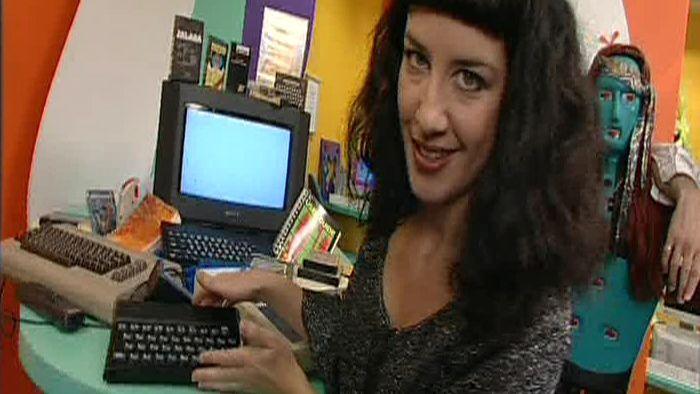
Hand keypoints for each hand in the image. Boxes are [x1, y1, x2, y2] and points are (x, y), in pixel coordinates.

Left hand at [192, 321, 312, 392]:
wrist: (292, 386)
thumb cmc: (286, 364)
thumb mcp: (276, 341)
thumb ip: (258, 332)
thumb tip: (243, 324)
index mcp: (250, 358)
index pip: (226, 357)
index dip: (212, 357)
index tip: (201, 356)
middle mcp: (244, 372)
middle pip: (220, 374)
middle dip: (205, 374)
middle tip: (193, 374)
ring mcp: (246, 383)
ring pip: (223, 383)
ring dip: (210, 383)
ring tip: (199, 382)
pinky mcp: (249, 389)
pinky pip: (231, 390)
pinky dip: (221, 389)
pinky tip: (216, 389)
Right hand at [193, 270, 274, 306]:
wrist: (263, 286)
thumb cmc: (244, 285)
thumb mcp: (221, 284)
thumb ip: (208, 281)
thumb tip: (197, 274)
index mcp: (219, 277)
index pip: (204, 285)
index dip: (199, 295)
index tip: (195, 305)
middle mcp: (227, 280)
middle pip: (213, 290)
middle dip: (207, 300)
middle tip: (204, 310)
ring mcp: (235, 286)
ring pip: (222, 295)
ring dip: (216, 302)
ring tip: (213, 311)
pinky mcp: (243, 292)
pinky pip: (231, 298)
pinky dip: (226, 303)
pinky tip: (227, 308)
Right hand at [661, 188, 699, 302]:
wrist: (691, 201)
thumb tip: (699, 268)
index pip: (696, 273)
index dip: (690, 286)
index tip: (686, 296)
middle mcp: (690, 247)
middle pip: (685, 272)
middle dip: (681, 287)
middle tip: (678, 298)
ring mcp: (679, 243)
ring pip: (674, 265)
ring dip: (672, 279)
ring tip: (669, 289)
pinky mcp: (670, 237)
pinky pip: (666, 254)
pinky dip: (664, 264)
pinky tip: (664, 272)